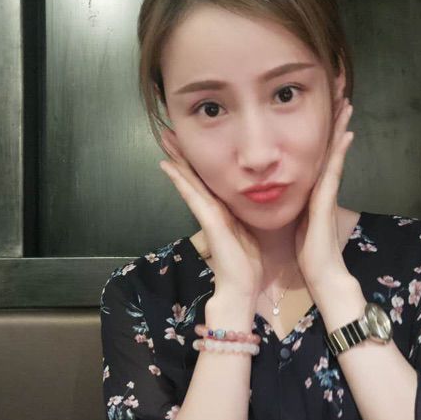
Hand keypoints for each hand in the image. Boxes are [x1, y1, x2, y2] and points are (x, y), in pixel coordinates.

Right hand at [158, 129, 263, 299]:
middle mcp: (212, 210)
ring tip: (165, 140)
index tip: (189, 142)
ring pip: (189, 182)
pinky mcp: (209, 222)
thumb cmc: (248, 264)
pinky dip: (180, 181)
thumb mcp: (250, 232)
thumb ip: (247, 216)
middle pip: (194, 176)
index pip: (207, 180)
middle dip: (182, 155)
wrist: (242, 287)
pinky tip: (168, 166)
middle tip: (168, 132)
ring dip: (177, 160)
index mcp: (223, 211)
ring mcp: (208, 216)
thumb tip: (254, 201)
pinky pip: (193, 196)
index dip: (197, 161)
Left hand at [294, 97, 354, 290]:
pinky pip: (334, 170)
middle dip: (334, 120)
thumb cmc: (308, 250)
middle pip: (329, 146)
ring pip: (334, 152)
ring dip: (340, 128)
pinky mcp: (327, 200)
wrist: (322, 272)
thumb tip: (282, 192)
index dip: (322, 131)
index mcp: (313, 190)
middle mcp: (323, 187)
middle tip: (340, 94)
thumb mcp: (298, 220)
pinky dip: (340, 152)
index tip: (324, 108)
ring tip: (347, 103)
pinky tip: (346, 134)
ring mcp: (328, 192)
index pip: (317, 153)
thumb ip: (296, 204)